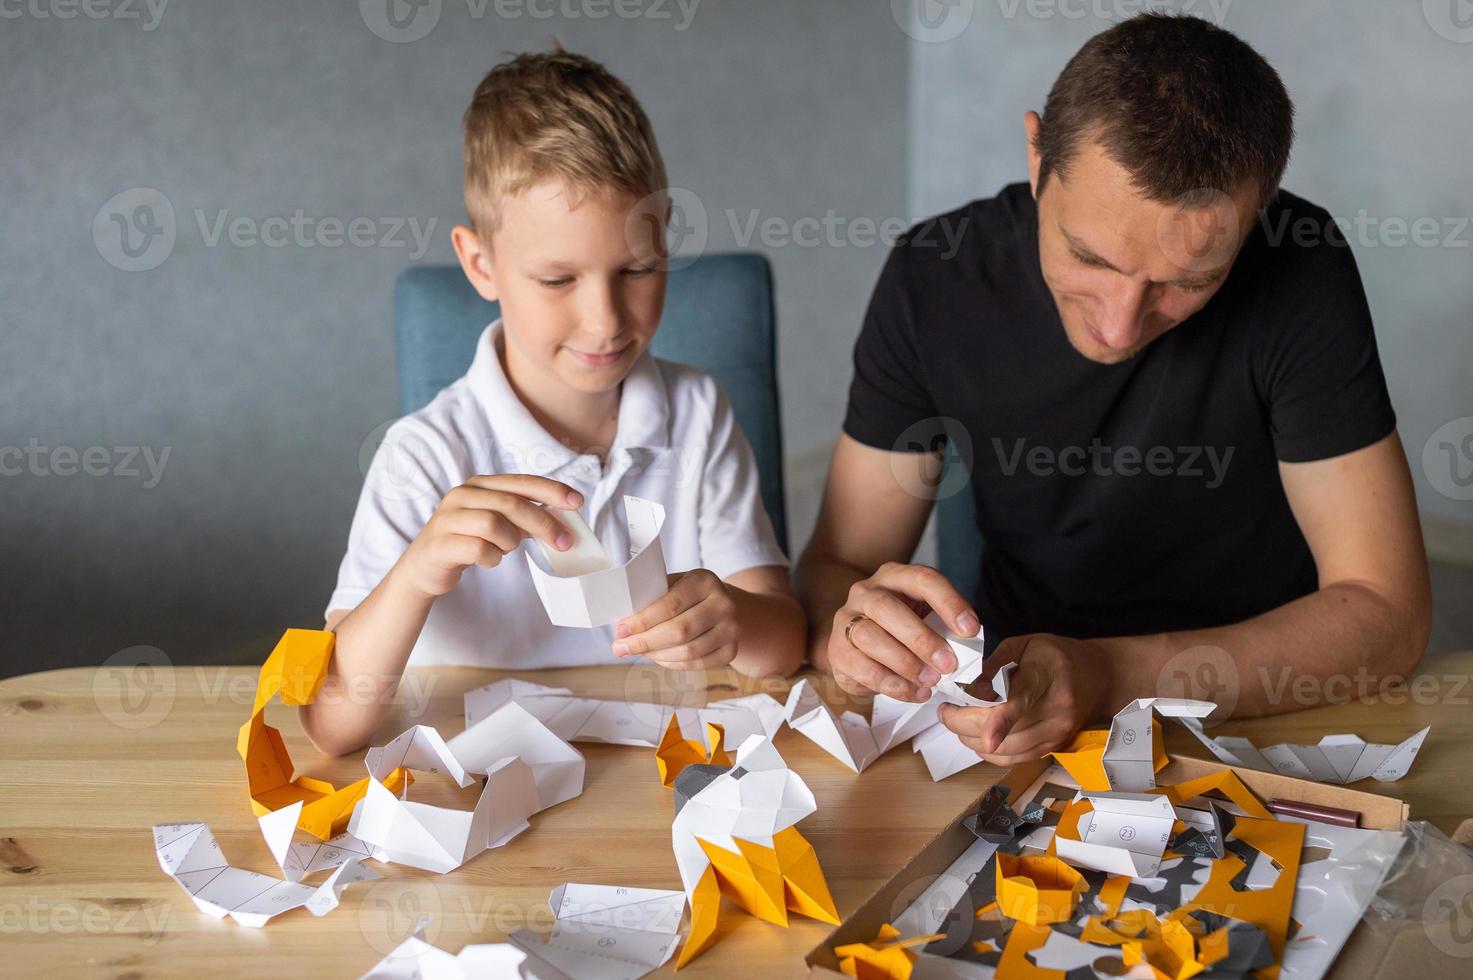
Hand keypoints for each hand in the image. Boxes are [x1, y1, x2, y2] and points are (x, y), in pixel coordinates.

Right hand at [397, 474, 582, 598]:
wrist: (424, 567)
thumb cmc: (468, 542)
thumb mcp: (498, 524)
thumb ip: (523, 517)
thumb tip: (562, 521)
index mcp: (480, 485)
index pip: (522, 482)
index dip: (552, 490)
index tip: (578, 502)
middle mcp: (462, 495)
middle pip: (512, 504)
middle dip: (543, 523)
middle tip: (563, 542)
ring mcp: (448, 518)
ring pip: (495, 525)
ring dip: (510, 542)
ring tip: (504, 549)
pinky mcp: (440, 543)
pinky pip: (479, 549)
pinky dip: (492, 558)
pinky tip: (488, 560)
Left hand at [613, 569, 737, 669]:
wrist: (723, 605)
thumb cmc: (688, 594)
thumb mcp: (674, 584)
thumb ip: (652, 598)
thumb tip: (623, 625)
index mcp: (705, 581)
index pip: (670, 604)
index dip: (643, 620)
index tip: (620, 629)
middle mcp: (723, 604)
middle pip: (679, 632)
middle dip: (645, 642)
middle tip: (620, 648)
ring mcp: (731, 629)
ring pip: (687, 652)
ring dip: (656, 655)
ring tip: (639, 651)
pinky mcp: (731, 651)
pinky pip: (696, 664)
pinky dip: (672, 664)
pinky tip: (658, 657)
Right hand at [826, 562, 979, 702]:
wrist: (859, 640)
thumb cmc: (901, 629)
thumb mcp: (926, 619)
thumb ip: (947, 633)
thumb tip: (972, 663)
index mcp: (895, 577)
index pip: (922, 579)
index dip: (948, 603)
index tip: (970, 629)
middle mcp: (865, 592)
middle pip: (886, 607)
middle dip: (920, 638)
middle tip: (948, 664)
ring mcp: (846, 620)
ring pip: (868, 637)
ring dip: (904, 663)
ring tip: (930, 681)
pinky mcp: (837, 651)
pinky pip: (861, 668)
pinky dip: (891, 684)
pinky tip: (913, 692)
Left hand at [937, 633, 1111, 764]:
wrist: (1096, 676)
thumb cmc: (1055, 656)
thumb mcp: (1023, 645)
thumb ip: (993, 665)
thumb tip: (968, 688)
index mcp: (1047, 676)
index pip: (1021, 702)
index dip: (1001, 722)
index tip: (986, 738)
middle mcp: (1056, 711)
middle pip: (1006, 732)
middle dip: (964, 725)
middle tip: (945, 711)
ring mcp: (1056, 734)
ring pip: (1007, 751)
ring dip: (972, 740)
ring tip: (956, 722)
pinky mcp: (1052, 748)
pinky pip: (1014, 759)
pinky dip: (989, 752)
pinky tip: (976, 736)